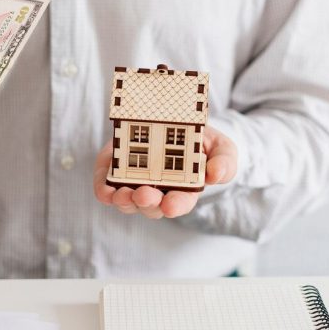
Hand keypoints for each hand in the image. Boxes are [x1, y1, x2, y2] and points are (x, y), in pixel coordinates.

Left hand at [93, 125, 236, 218]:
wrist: (175, 124)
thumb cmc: (202, 142)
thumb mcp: (221, 148)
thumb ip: (224, 163)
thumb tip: (215, 175)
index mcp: (185, 191)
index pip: (179, 204)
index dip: (175, 206)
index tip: (171, 205)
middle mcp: (158, 192)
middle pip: (150, 206)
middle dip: (146, 202)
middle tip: (144, 195)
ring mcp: (135, 184)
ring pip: (127, 201)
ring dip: (124, 200)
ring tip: (123, 194)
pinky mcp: (115, 174)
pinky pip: (106, 189)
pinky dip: (104, 191)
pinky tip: (105, 191)